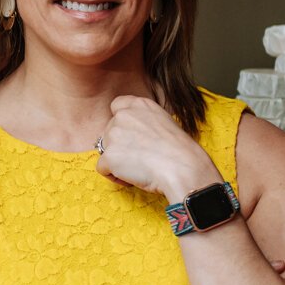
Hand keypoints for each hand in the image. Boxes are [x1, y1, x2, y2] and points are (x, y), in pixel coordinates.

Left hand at [94, 95, 219, 201]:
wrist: (182, 168)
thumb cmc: (180, 151)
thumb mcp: (164, 123)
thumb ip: (144, 122)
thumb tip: (134, 135)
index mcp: (139, 105)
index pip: (117, 106)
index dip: (121, 123)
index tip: (132, 136)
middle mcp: (123, 116)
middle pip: (109, 131)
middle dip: (120, 145)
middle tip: (141, 158)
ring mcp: (114, 134)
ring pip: (105, 150)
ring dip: (117, 161)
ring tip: (139, 169)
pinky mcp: (109, 155)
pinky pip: (102, 168)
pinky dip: (114, 176)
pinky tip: (132, 178)